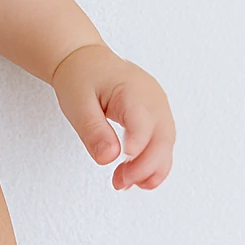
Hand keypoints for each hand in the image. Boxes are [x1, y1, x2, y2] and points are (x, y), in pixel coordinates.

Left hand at [52, 43, 175, 189]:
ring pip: (166, 145)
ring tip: (124, 183)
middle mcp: (154, 99)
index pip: (143, 123)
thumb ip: (93, 130)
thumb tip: (109, 158)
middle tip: (119, 182)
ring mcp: (160, 108)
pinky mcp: (158, 117)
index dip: (137, 147)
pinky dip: (152, 163)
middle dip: (144, 167)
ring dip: (150, 170)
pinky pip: (162, 144)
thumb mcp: (77, 103)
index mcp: (133, 90)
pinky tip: (136, 177)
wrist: (87, 61)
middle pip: (162, 139)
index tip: (122, 165)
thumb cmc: (81, 78)